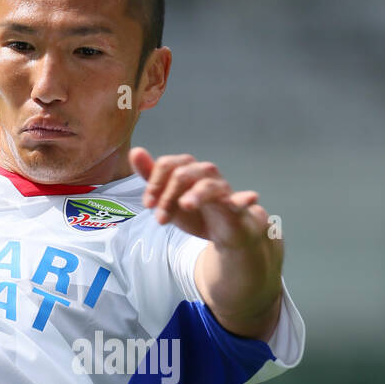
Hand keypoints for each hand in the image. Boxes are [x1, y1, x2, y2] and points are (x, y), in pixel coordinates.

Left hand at [130, 147, 270, 250]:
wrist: (226, 232)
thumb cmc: (197, 213)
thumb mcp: (169, 199)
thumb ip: (151, 178)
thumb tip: (135, 151)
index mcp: (187, 170)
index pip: (167, 164)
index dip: (154, 183)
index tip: (148, 205)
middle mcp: (205, 174)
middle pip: (183, 173)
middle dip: (167, 196)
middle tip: (160, 219)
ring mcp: (222, 189)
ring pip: (208, 185)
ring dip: (195, 195)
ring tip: (185, 206)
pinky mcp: (238, 207)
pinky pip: (242, 200)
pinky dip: (245, 198)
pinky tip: (249, 198)